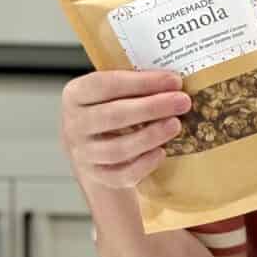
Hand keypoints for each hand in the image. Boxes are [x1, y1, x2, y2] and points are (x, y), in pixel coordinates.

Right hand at [60, 70, 192, 187]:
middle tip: (182, 102)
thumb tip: (174, 82)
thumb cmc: (111, 111)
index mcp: (76, 94)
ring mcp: (84, 153)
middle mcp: (74, 124)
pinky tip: (162, 152)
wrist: (96, 149)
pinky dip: (144, 164)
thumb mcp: (114, 93)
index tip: (174, 80)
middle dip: (152, 107)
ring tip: (175, 124)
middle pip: (113, 116)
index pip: (105, 84)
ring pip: (117, 148)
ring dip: (151, 135)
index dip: (142, 82)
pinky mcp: (98, 176)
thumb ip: (136, 85)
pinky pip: (122, 174)